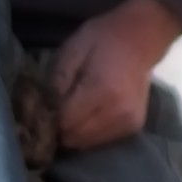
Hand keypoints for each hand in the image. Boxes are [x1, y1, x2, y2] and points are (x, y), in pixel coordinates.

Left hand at [49, 0, 181, 151]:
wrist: (141, 38)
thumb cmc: (102, 40)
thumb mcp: (72, 52)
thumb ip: (57, 84)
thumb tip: (43, 113)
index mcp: (101, 90)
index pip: (64, 122)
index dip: (47, 120)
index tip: (40, 110)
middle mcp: (118, 112)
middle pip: (74, 138)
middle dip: (58, 129)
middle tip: (52, 113)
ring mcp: (128, 122)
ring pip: (86, 143)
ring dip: (73, 133)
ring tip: (70, 112)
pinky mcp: (133, 127)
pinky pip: (100, 141)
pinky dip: (88, 133)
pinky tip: (86, 115)